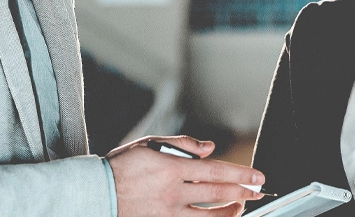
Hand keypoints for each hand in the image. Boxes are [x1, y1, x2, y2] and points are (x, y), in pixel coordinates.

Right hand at [108, 135, 264, 215]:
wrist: (96, 193)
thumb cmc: (121, 167)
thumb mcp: (149, 145)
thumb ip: (182, 144)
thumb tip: (209, 148)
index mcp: (171, 168)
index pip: (215, 172)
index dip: (240, 175)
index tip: (257, 176)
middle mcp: (172, 192)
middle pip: (217, 194)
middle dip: (242, 193)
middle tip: (258, 191)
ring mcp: (167, 213)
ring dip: (229, 212)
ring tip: (240, 207)